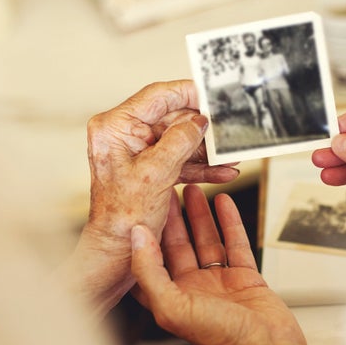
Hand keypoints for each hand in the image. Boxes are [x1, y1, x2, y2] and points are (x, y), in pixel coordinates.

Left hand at [63, 81, 238, 314]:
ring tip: (230, 154)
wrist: (116, 250)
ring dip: (206, 150)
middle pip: (172, 119)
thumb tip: (198, 121)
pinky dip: (200, 166)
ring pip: (179, 141)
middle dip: (202, 128)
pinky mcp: (149, 169)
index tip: (212, 94)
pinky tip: (222, 170)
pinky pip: (179, 160)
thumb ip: (180, 141)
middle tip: (227, 129)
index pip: (156, 97)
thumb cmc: (122, 218)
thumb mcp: (156, 174)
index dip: (187, 94)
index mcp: (115, 128)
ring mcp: (137, 153)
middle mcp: (124, 136)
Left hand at [130, 185, 308, 344]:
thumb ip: (150, 270)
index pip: (151, 259)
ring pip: (206, 240)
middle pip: (177, 244)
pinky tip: (224, 202)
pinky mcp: (244, 278)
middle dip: (172, 216)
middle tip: (168, 187)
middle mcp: (192, 289)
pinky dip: (229, 222)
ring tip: (194, 188)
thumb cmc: (221, 340)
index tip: (143, 206)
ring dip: (199, 215)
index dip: (144, 234)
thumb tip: (137, 236)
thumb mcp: (173, 306)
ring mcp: (219, 282)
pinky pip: (235, 243)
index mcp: (170, 297)